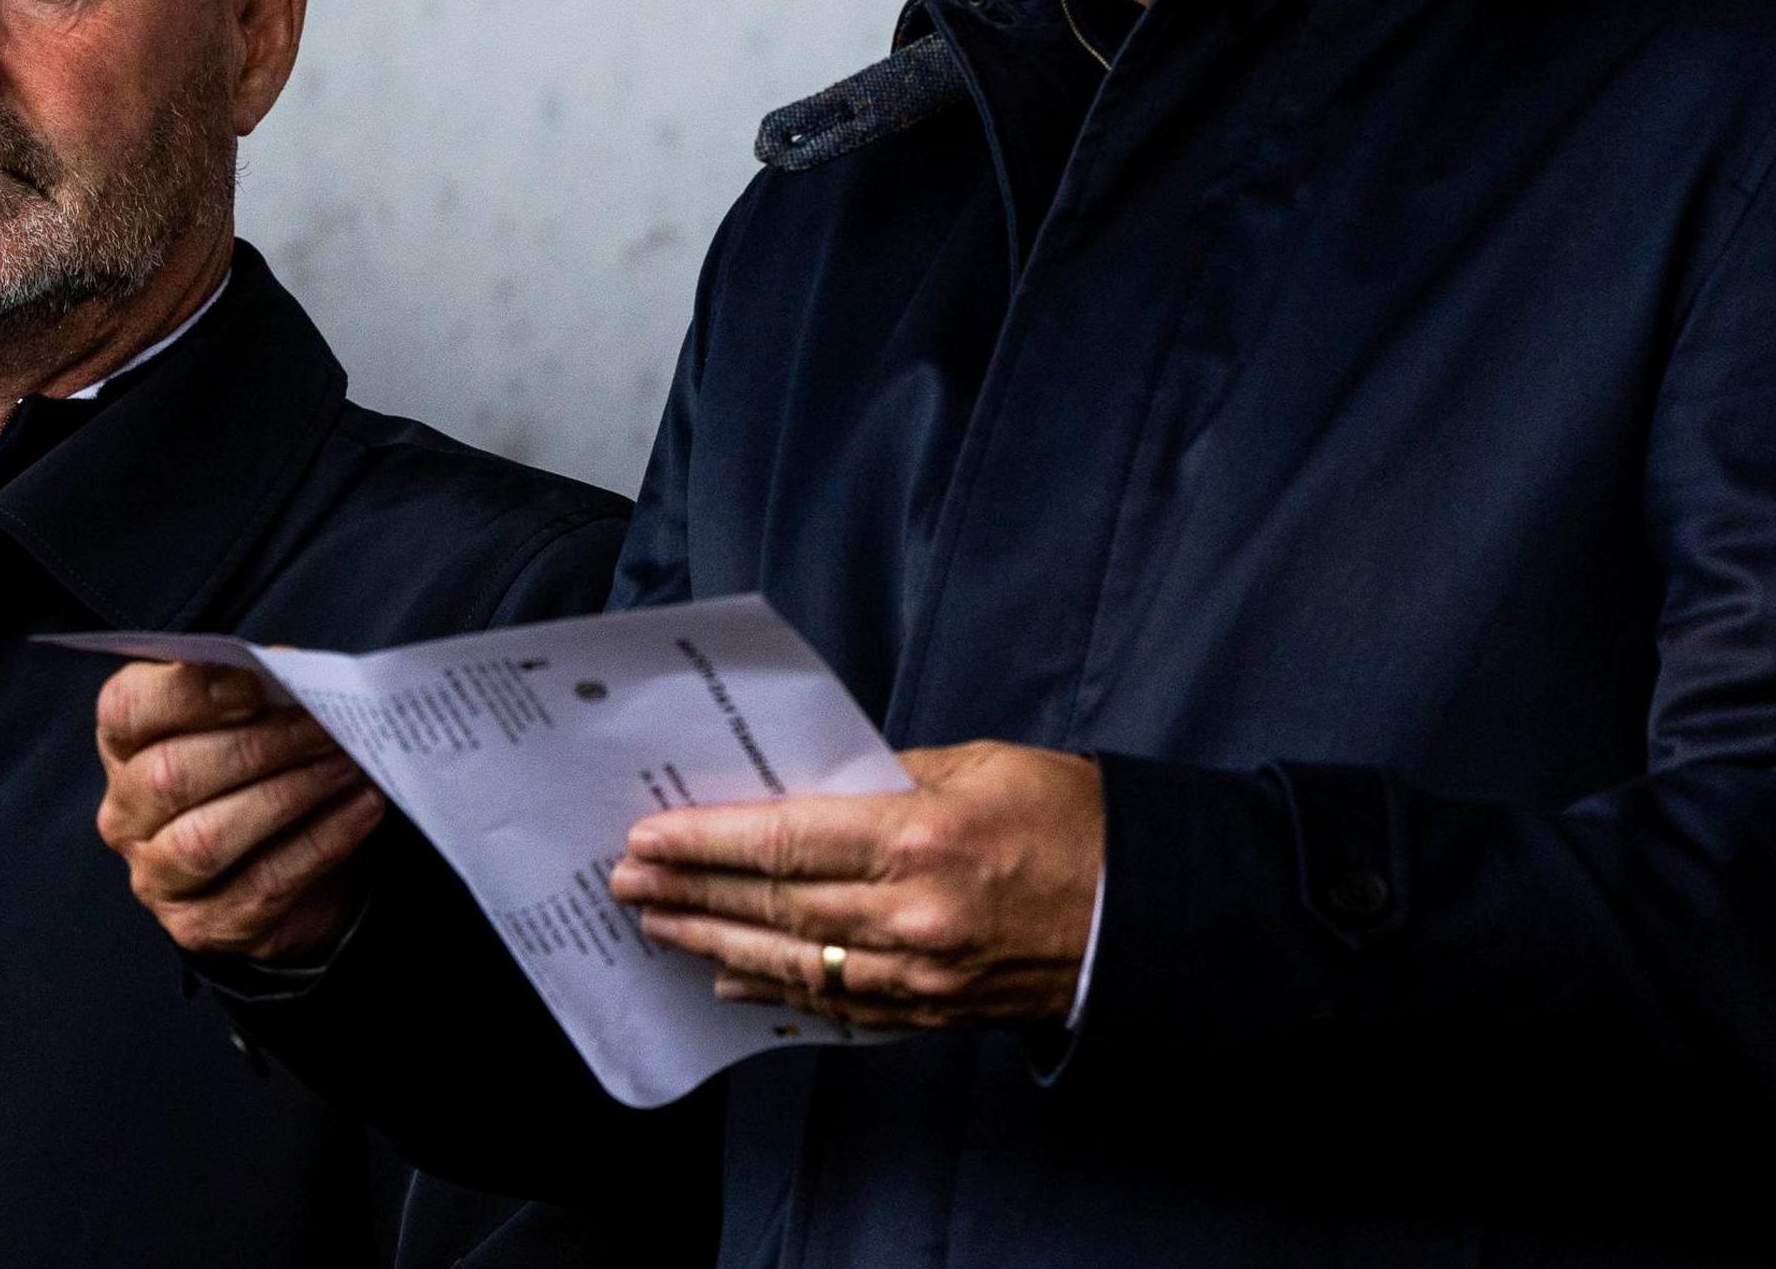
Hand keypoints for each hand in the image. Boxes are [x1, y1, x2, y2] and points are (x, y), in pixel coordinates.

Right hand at [94, 660, 389, 961]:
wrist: (277, 875)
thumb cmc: (254, 779)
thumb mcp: (244, 727)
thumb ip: (254, 695)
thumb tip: (292, 669)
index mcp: (123, 746)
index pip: (127, 709)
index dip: (187, 693)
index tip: (255, 682)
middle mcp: (125, 813)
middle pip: (171, 773)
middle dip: (258, 745)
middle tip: (325, 724)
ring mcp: (155, 876)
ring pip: (208, 837)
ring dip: (288, 794)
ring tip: (347, 765)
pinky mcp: (200, 925)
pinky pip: (263, 883)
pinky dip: (321, 842)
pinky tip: (361, 808)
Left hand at [608, 741, 1101, 1030]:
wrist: (1151, 913)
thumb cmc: (1070, 820)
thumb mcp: (976, 765)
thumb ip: (883, 777)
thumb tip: (803, 787)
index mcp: (919, 838)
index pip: (782, 842)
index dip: (705, 841)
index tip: (647, 837)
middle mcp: (911, 913)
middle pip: (772, 906)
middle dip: (689, 893)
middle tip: (624, 882)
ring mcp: (920, 972)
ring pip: (792, 963)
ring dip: (714, 946)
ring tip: (657, 927)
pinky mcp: (933, 1009)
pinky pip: (837, 1005)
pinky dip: (778, 993)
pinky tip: (730, 983)